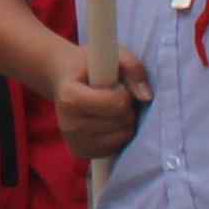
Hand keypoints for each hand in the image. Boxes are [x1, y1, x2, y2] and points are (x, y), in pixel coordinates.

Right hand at [47, 49, 143, 163]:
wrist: (61, 79)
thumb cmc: (88, 66)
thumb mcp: (110, 55)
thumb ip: (132, 68)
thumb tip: (146, 96)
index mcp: (70, 97)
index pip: (117, 104)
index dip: (124, 93)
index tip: (115, 85)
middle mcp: (69, 124)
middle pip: (122, 122)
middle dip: (126, 108)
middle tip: (112, 96)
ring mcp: (74, 141)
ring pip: (123, 136)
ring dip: (124, 121)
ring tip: (109, 109)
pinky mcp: (80, 153)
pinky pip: (116, 148)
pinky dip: (118, 135)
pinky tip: (106, 122)